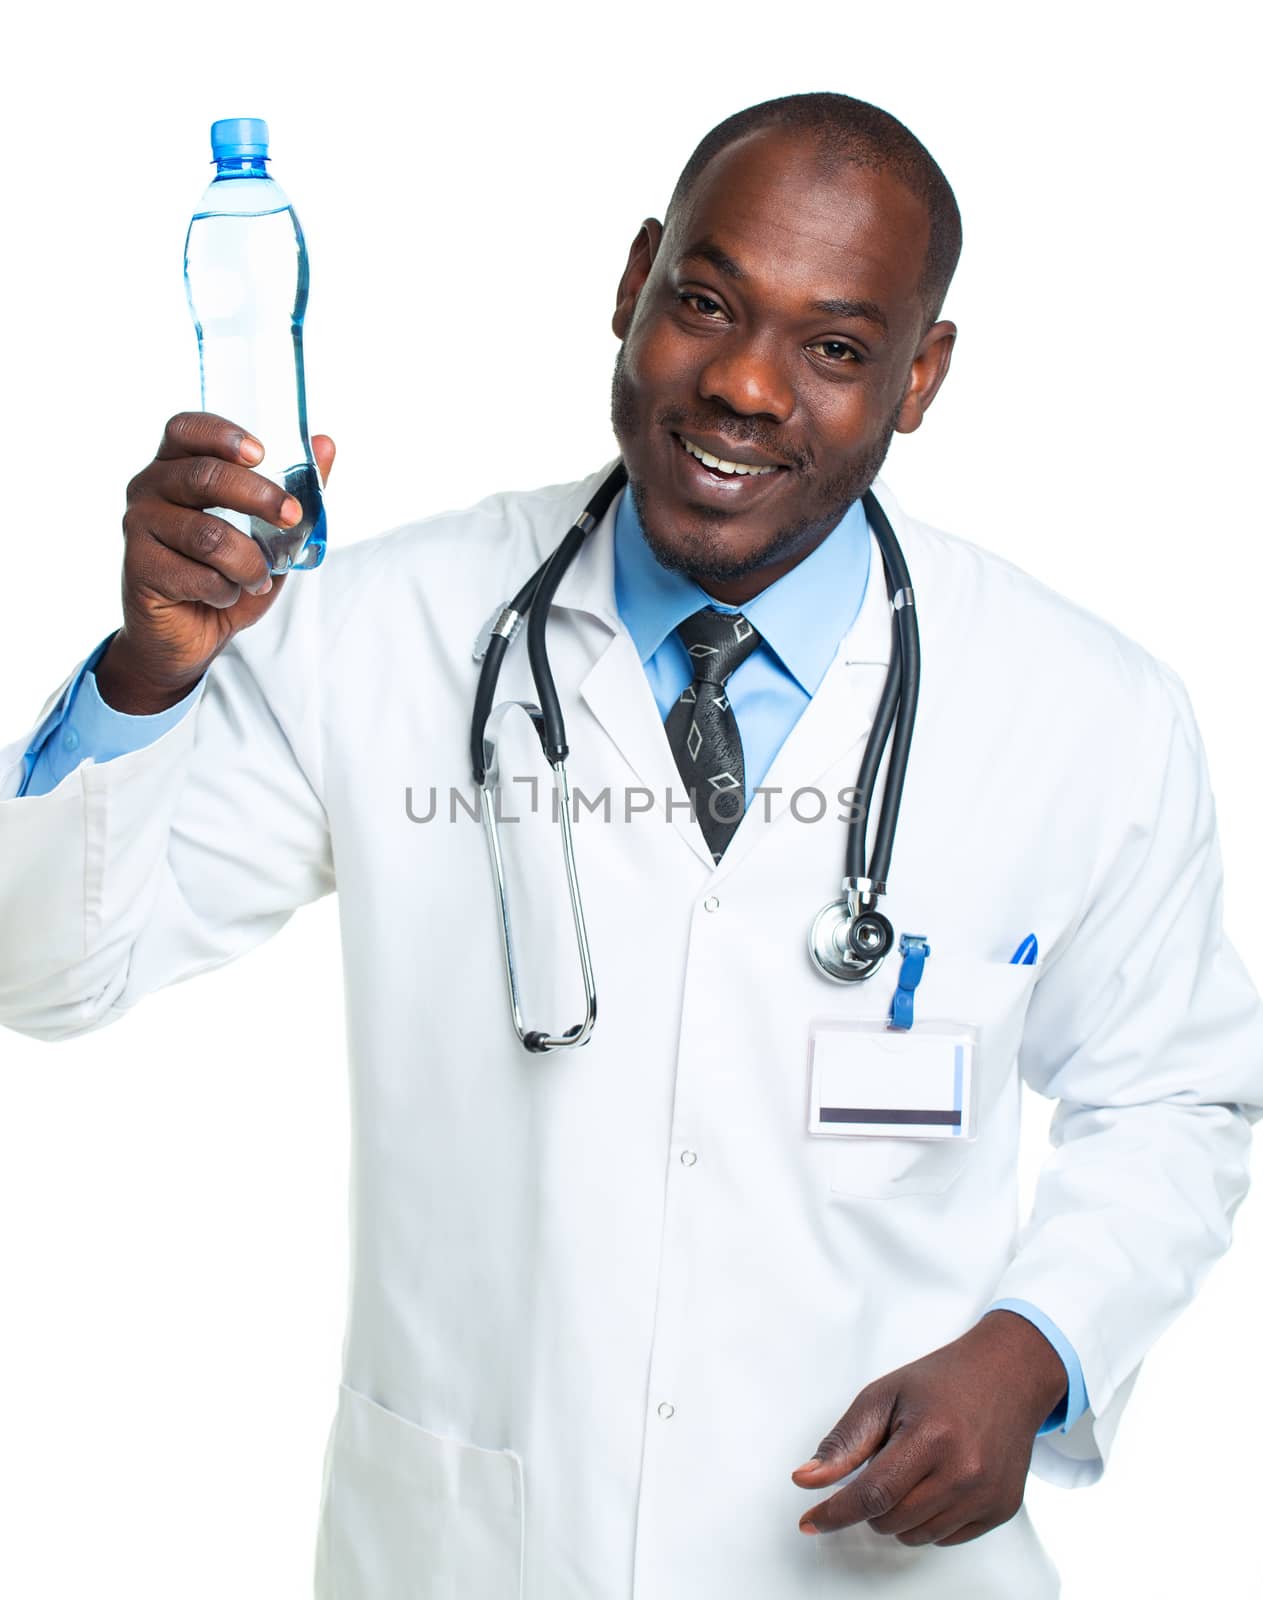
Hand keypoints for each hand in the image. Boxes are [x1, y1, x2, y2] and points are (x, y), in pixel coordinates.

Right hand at [97, 412, 336, 713]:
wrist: (189, 637)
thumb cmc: (225, 575)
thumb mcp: (269, 534)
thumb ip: (293, 490)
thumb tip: (325, 445)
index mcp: (176, 466)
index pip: (186, 429)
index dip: (222, 434)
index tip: (261, 453)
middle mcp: (149, 488)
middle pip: (203, 476)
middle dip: (258, 496)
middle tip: (292, 516)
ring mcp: (139, 526)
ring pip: (208, 535)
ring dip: (248, 562)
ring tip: (256, 578)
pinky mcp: (139, 567)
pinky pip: (198, 576)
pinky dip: (226, 590)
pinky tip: (224, 595)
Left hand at [791, 1310, 1067, 1547]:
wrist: (1007, 1375)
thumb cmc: (943, 1380)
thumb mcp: (884, 1395)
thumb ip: (844, 1442)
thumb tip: (806, 1480)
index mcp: (930, 1437)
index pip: (872, 1494)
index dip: (835, 1513)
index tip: (810, 1522)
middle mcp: (963, 1472)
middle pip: (891, 1520)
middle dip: (871, 1503)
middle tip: (885, 1463)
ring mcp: (986, 1495)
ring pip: (916, 1536)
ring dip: (900, 1513)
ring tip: (915, 1467)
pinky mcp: (1001, 1509)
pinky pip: (946, 1539)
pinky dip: (929, 1519)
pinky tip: (937, 1481)